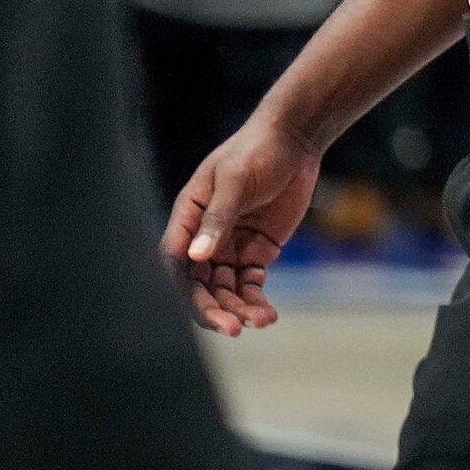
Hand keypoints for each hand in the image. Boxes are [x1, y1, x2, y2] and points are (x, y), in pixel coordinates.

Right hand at [161, 114, 321, 335]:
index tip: (196, 306)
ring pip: (225, 290)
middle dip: (212, 308)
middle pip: (198, 284)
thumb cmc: (257, 151)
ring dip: (237, 309)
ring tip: (258, 321)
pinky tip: (266, 316)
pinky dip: (256, 301)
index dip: (180, 287)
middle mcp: (204, 238)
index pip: (174, 260)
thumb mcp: (236, 181)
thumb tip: (197, 256)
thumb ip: (218, 218)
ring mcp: (230, 247)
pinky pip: (251, 285)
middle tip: (232, 328)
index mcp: (188, 217)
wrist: (295, 142)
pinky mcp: (256, 252)